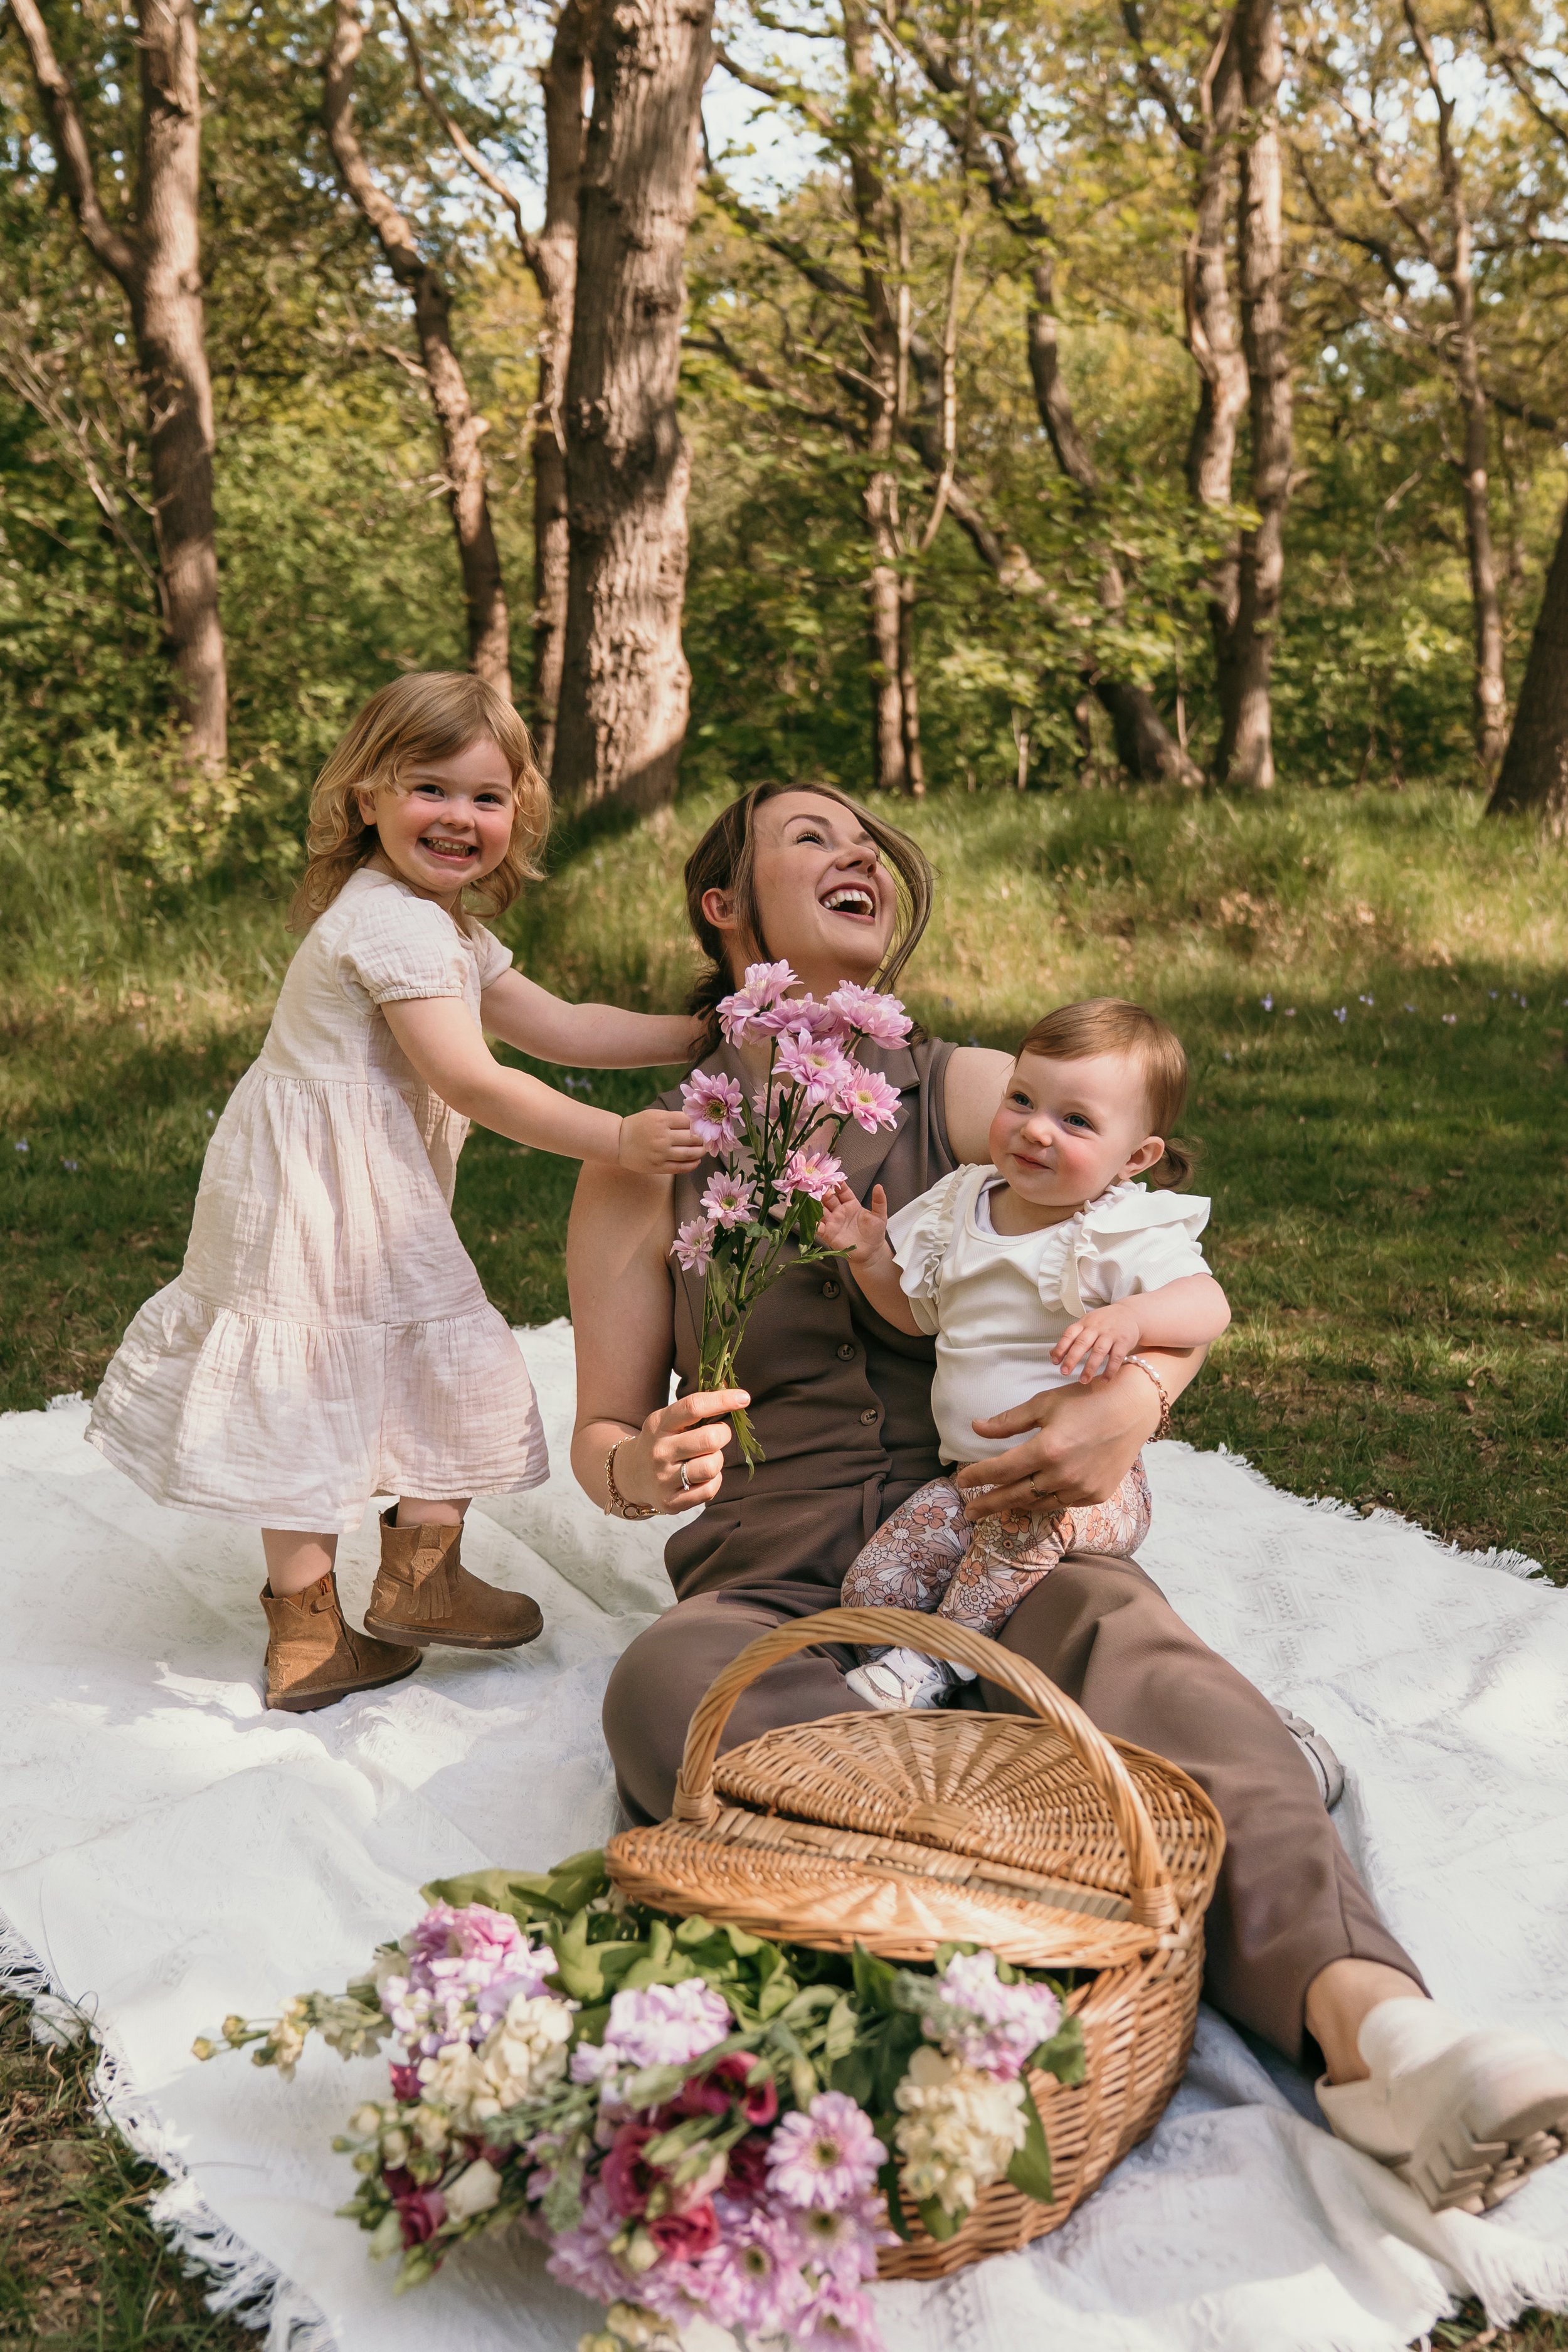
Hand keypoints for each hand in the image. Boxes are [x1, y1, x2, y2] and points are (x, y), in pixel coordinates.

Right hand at [613, 1388, 750, 1512]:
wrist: (631, 1475)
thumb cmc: (662, 1442)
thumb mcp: (669, 1420)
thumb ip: (696, 1409)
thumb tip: (732, 1390)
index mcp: (659, 1424)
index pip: (693, 1407)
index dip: (722, 1400)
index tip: (743, 1398)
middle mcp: (659, 1451)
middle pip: (710, 1439)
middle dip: (723, 1434)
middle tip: (718, 1435)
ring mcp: (663, 1478)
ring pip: (712, 1466)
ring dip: (718, 1460)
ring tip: (708, 1457)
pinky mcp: (670, 1501)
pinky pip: (709, 1490)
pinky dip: (714, 1481)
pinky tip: (703, 1476)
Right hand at [617, 1107, 703, 1175]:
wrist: (618, 1142)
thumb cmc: (637, 1126)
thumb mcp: (654, 1115)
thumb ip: (673, 1118)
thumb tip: (695, 1122)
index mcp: (662, 1121)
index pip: (689, 1122)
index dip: (699, 1124)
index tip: (705, 1126)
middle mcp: (662, 1137)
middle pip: (693, 1138)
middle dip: (703, 1138)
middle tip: (709, 1138)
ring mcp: (661, 1153)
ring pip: (690, 1153)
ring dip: (701, 1151)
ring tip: (704, 1149)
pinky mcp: (658, 1167)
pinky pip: (681, 1167)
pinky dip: (692, 1164)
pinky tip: (696, 1160)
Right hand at [817, 1179, 889, 1267]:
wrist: (871, 1253)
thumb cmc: (874, 1234)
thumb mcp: (880, 1216)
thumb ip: (879, 1201)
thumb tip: (879, 1187)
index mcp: (850, 1204)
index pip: (841, 1190)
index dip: (837, 1183)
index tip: (833, 1177)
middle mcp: (839, 1211)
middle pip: (827, 1198)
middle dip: (822, 1191)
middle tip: (816, 1184)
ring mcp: (832, 1221)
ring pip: (820, 1209)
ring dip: (814, 1203)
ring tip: (808, 1196)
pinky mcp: (828, 1233)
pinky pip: (817, 1226)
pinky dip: (812, 1222)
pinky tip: (809, 1218)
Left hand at [953, 1371, 1161, 1517]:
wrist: (1134, 1408)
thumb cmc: (1086, 1399)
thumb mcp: (1044, 1403)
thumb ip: (1009, 1421)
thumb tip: (975, 1428)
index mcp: (1047, 1449)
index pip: (1001, 1469)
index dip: (977, 1475)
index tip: (961, 1479)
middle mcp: (1063, 1475)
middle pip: (1015, 1495)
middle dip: (988, 1504)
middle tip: (969, 1513)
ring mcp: (1082, 1488)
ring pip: (1039, 1504)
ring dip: (1016, 1505)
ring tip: (998, 1505)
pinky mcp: (1097, 1494)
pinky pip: (1063, 1503)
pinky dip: (1045, 1501)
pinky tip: (1034, 1499)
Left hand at [1053, 1301, 1140, 1383]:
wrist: (1131, 1313)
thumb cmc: (1105, 1321)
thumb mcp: (1086, 1324)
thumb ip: (1071, 1339)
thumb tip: (1052, 1354)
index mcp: (1084, 1323)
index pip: (1069, 1334)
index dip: (1060, 1347)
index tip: (1054, 1361)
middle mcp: (1096, 1328)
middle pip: (1082, 1343)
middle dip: (1072, 1358)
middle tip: (1065, 1372)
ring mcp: (1110, 1334)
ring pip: (1099, 1351)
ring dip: (1090, 1367)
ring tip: (1083, 1380)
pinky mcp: (1124, 1342)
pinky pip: (1116, 1357)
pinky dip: (1110, 1369)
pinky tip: (1105, 1380)